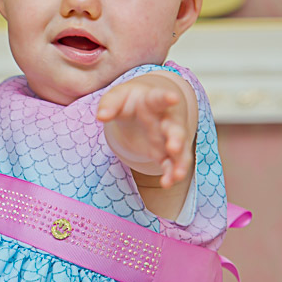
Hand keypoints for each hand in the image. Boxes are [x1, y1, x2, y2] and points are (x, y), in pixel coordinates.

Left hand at [96, 74, 193, 188]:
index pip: (159, 98)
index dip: (166, 98)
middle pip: (175, 128)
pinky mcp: (164, 153)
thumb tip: (101, 116)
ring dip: (180, 162)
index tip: (173, 98)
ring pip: (179, 150)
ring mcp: (167, 138)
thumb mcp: (116, 98)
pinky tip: (167, 184)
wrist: (138, 110)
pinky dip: (170, 174)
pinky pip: (170, 164)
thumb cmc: (129, 101)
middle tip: (174, 146)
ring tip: (177, 175)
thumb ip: (109, 105)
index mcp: (153, 101)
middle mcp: (165, 120)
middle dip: (177, 138)